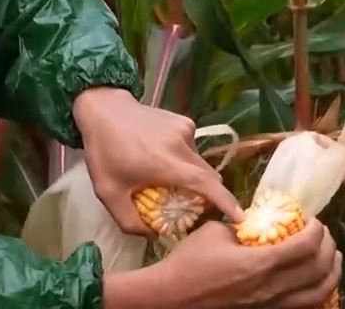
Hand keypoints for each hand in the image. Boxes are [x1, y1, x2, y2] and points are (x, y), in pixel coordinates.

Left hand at [73, 88, 244, 233]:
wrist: (103, 109)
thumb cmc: (104, 152)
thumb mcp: (108, 193)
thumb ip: (129, 221)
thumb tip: (153, 236)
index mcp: (166, 164)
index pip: (205, 185)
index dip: (225, 202)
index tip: (241, 217)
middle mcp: (182, 146)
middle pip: (208, 177)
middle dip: (207, 195)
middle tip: (191, 207)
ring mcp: (186, 129)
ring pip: (201, 163)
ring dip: (192, 176)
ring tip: (167, 178)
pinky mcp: (185, 121)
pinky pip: (193, 148)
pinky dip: (185, 159)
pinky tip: (162, 157)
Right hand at [155, 219, 340, 308]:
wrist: (174, 296)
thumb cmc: (191, 260)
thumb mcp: (217, 230)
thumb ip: (243, 225)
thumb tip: (257, 220)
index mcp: (261, 263)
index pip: (305, 245)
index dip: (317, 230)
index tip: (313, 219)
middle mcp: (273, 287)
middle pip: (319, 269)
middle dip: (328, 247)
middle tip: (324, 234)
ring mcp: (271, 304)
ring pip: (318, 293)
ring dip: (331, 273)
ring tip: (333, 259)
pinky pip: (303, 306)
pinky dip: (317, 293)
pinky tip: (317, 283)